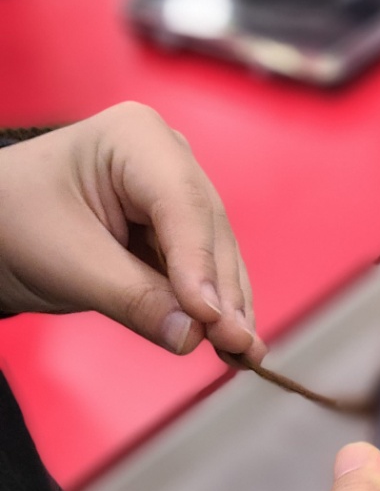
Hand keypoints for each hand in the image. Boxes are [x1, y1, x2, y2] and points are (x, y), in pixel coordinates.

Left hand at [0, 102, 263, 361]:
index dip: (200, 264)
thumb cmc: (11, 224)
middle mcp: (170, 159)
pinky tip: (234, 344)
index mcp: (138, 137)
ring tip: (245, 353)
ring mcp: (177, 194)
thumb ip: (132, 297)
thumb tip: (191, 335)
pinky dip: (216, 309)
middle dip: (223, 292)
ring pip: (215, 256)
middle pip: (209, 233)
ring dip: (230, 308)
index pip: (182, 205)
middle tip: (238, 344)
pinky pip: (204, 272)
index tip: (210, 316)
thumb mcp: (65, 262)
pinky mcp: (177, 231)